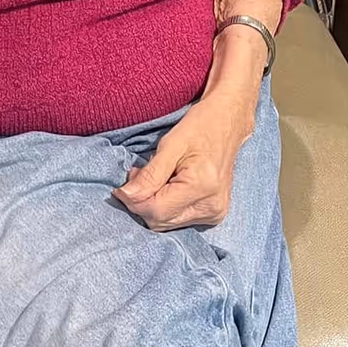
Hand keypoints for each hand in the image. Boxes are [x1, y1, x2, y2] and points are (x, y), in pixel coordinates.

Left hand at [111, 90, 252, 230]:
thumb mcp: (170, 144)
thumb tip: (126, 196)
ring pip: (167, 224)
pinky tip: (166, 187)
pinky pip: (178, 220)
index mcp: (202, 187)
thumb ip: (150, 174)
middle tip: (136, 176)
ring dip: (152, 205)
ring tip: (152, 177)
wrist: (227, 122)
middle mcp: (211, 206)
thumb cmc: (200, 126)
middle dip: (141, 202)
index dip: (133, 201)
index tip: (119, 188)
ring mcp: (215, 213)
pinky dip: (165, 206)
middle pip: (161, 221)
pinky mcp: (214, 215)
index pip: (156, 210)